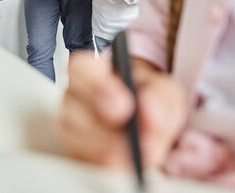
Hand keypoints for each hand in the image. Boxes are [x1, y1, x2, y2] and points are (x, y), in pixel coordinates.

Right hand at [57, 51, 185, 168]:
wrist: (149, 125)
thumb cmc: (150, 100)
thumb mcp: (164, 91)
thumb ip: (159, 98)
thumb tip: (150, 113)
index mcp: (92, 71)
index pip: (80, 69)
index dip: (98, 87)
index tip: (123, 107)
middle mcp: (74, 95)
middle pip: (73, 106)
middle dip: (102, 126)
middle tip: (133, 140)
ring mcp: (70, 124)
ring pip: (75, 136)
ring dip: (107, 148)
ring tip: (135, 154)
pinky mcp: (73, 151)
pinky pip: (80, 159)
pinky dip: (104, 164)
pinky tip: (124, 164)